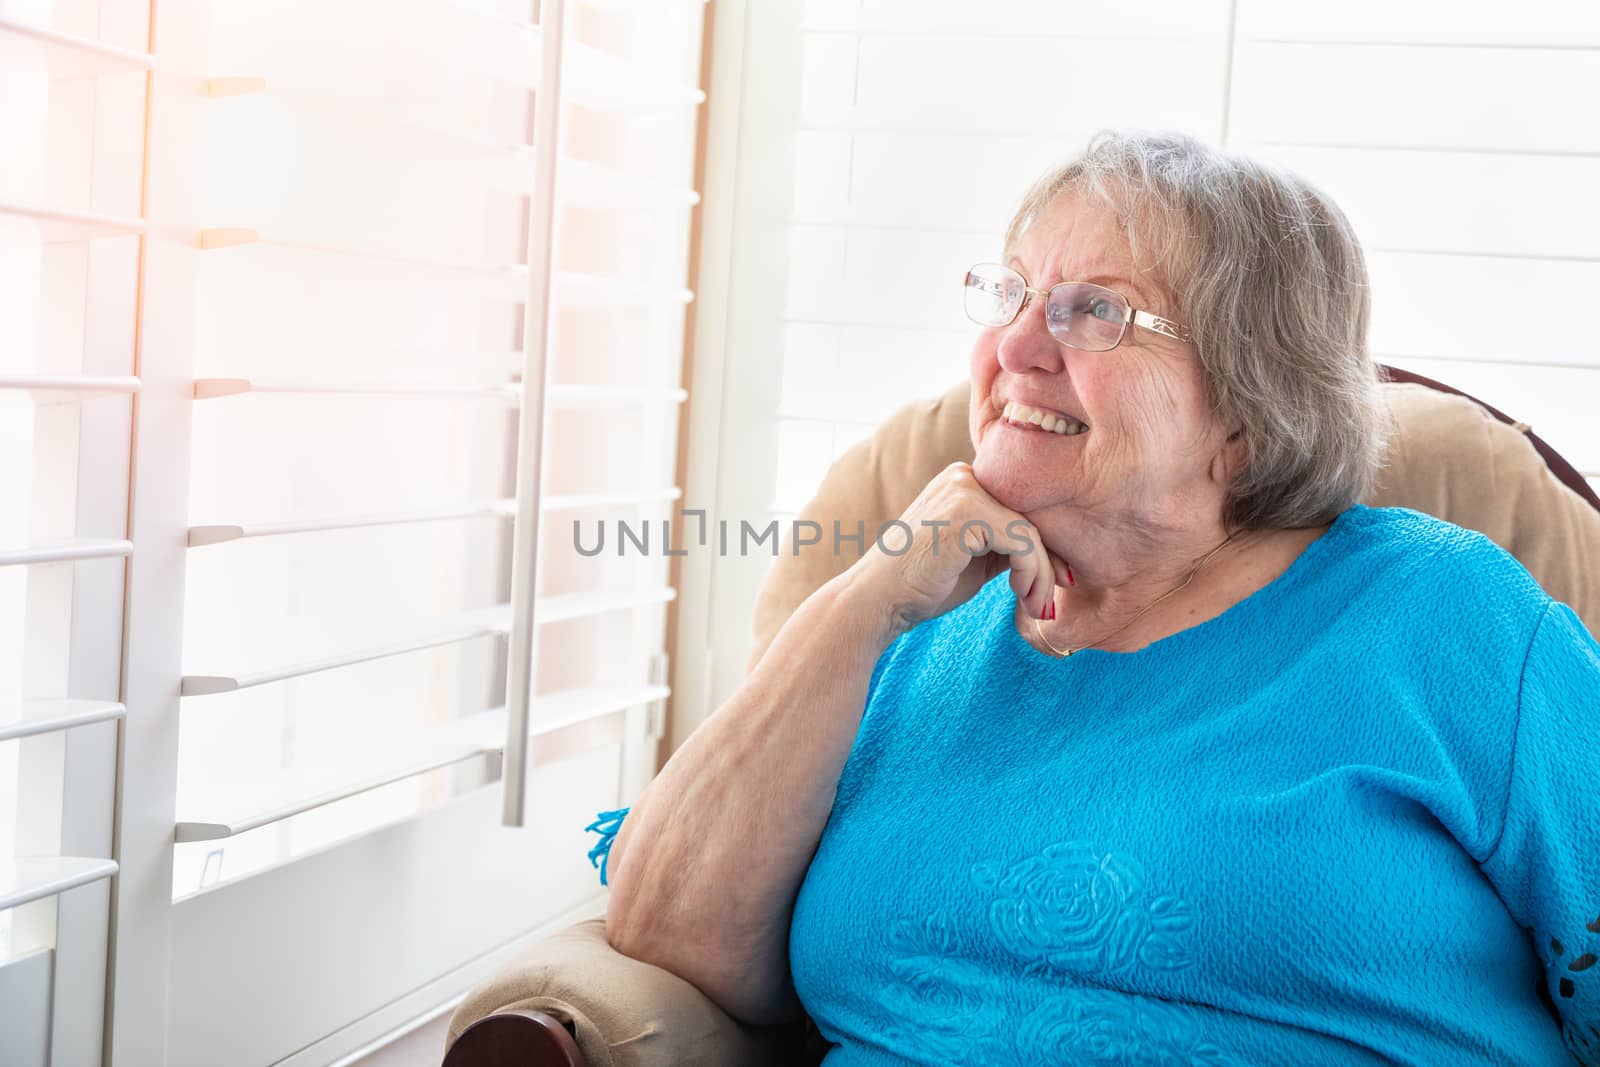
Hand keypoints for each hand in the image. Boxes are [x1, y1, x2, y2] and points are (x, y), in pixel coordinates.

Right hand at [850, 462, 1068, 635]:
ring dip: (1042, 575)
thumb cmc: (922, 585)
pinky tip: (1022, 597)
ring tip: (1038, 607)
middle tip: (1051, 600)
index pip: (1021, 509)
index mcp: (964, 481)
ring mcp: (963, 488)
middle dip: (1049, 561)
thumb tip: (1055, 552)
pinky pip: (1021, 541)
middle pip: (1030, 516)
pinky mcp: (967, 510)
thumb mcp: (977, 559)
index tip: (1057, 583)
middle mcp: (964, 475)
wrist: (877, 600)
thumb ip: (1007, 545)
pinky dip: (1031, 573)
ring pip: (1030, 531)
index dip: (1046, 547)